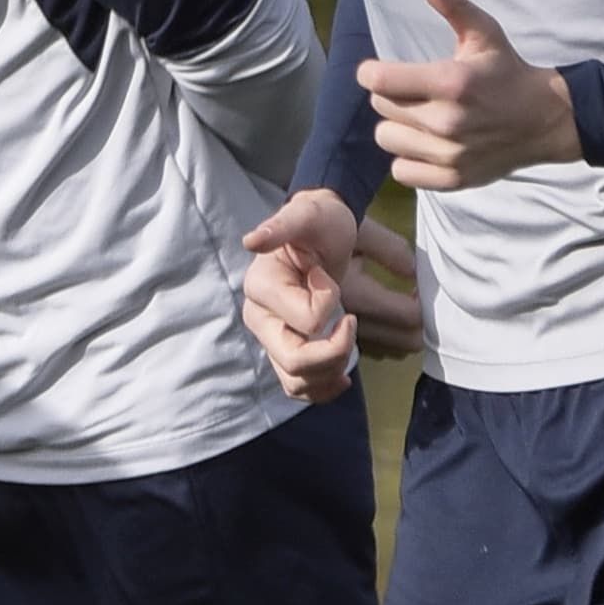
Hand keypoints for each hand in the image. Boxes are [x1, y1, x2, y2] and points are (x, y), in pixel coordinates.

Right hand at [240, 189, 427, 400]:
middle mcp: (259, 318)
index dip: (330, 303)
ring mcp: (269, 338)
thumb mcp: (305, 216)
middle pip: (295, 361)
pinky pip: (298, 387)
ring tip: (347, 341)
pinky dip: (323, 388)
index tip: (329, 275)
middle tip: (351, 322)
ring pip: (297, 382)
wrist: (318, 234)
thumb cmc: (316, 224)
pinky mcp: (282, 352)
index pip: (306, 320)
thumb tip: (252, 241)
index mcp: (261, 288)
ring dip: (330, 371)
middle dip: (333, 351)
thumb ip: (280, 226)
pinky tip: (342, 376)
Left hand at [362, 0, 577, 190]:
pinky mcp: (453, 180)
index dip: (372, 73)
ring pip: (387, 138)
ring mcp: (450, 154)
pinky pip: (401, 171)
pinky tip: (426, 143)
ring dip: (397, 126)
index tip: (380, 71)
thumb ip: (452, 5)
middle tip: (414, 91)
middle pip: (381, 107)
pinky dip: (408, 158)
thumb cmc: (507, 72)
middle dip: (390, 95)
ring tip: (420, 117)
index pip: (378, 80)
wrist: (546, 119)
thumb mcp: (483, 34)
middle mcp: (448, 120)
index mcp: (451, 81)